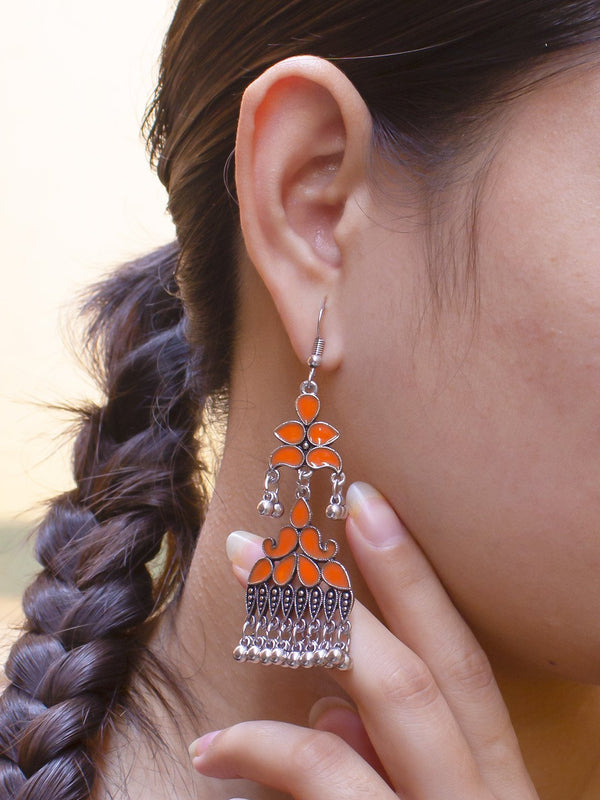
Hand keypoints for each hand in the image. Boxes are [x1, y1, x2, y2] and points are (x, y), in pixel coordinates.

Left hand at [189, 482, 538, 798]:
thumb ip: (384, 762)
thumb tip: (329, 711)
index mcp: (494, 776)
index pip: (462, 662)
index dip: (416, 579)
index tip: (367, 504)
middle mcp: (485, 792)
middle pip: (432, 663)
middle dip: (360, 579)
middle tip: (285, 523)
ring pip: (396, 695)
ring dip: (312, 625)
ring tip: (245, 568)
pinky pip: (329, 773)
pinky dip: (268, 748)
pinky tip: (215, 744)